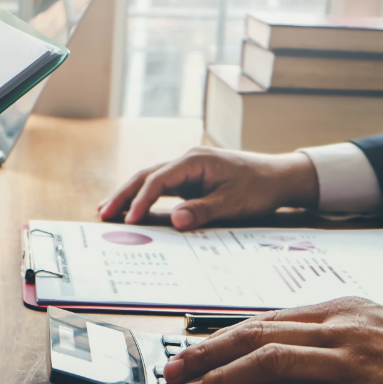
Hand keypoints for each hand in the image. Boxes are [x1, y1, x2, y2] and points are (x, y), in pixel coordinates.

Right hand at [98, 147, 320, 229]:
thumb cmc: (260, 188)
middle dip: (123, 194)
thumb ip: (204, 211)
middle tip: (102, 213)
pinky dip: (144, 197)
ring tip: (106, 210)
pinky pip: (161, 188)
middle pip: (146, 175)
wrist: (280, 177)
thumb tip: (176, 221)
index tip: (129, 220)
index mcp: (195, 162)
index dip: (140, 200)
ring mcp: (188, 170)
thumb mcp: (234, 203)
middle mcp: (187, 162)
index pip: (158, 180)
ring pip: (150, 180)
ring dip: (129, 195)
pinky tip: (131, 208)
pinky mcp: (190, 181)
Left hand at [163, 297, 382, 383]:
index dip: (216, 337)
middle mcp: (343, 331)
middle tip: (170, 372)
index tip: (184, 351)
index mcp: (341, 311)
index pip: (263, 320)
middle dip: (204, 354)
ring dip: (222, 381)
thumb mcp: (378, 333)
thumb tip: (275, 356)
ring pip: (271, 364)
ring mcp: (357, 367)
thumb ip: (329, 339)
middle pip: (256, 337)